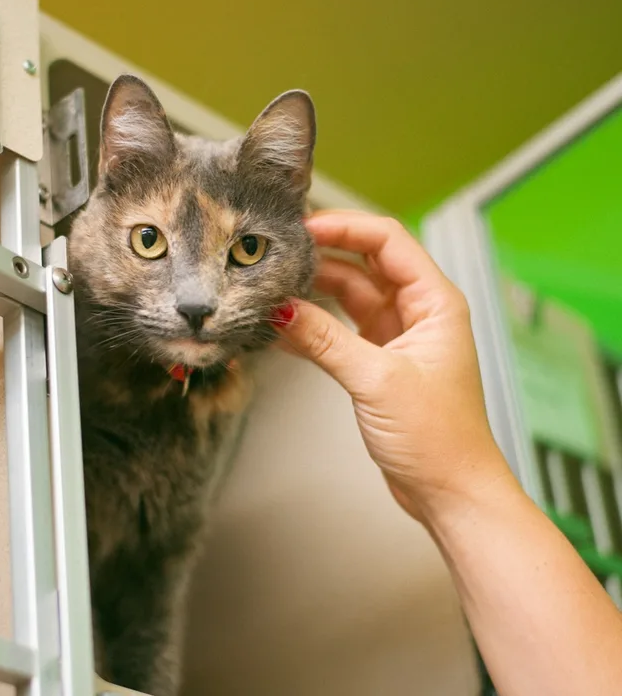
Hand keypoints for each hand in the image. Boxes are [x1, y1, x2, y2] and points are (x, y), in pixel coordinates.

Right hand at [273, 211, 511, 520]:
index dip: (345, 228)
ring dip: (312, 291)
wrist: (450, 492)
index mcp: (434, 301)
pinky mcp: (376, 361)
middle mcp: (416, 311)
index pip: (387, 241)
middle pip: (363, 263)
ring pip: (346, 295)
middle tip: (277, 253)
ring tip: (271, 286)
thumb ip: (326, 340)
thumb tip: (281, 309)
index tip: (303, 228)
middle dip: (321, 254)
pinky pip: (338, 329)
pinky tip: (281, 327)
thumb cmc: (439, 438)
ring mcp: (394, 335)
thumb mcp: (378, 380)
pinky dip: (311, 326)